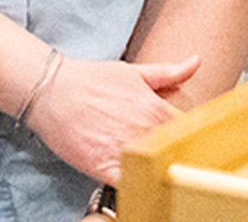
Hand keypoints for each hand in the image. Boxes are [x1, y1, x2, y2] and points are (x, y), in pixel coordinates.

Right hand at [29, 54, 200, 184]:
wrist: (51, 90)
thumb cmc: (90, 80)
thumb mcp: (131, 71)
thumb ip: (167, 72)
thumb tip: (195, 62)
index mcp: (154, 108)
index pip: (190, 131)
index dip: (193, 140)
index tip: (192, 144)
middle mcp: (143, 130)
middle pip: (175, 154)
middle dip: (179, 158)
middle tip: (177, 161)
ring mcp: (124, 150)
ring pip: (154, 170)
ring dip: (159, 172)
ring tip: (158, 172)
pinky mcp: (103, 167)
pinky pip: (128, 184)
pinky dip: (135, 185)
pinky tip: (136, 182)